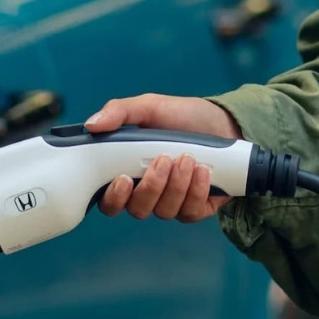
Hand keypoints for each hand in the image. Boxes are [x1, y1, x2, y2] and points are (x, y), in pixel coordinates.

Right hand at [84, 94, 243, 221]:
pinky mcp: (196, 208)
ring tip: (188, 158)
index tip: (124, 179)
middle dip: (151, 187)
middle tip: (164, 160)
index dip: (113, 197)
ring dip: (176, 185)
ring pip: (164, 210)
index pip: (109, 201)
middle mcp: (146, 194)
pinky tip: (203, 171)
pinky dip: (196, 191)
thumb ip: (119, 112)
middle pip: (137, 209)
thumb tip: (92, 125)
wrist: (226, 123)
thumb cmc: (184, 117)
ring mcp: (171, 203)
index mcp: (127, 174)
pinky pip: (189, 212)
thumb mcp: (150, 107)